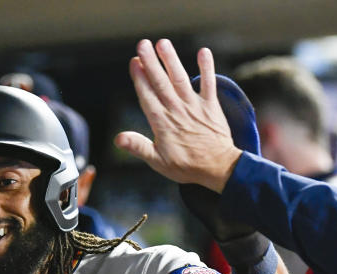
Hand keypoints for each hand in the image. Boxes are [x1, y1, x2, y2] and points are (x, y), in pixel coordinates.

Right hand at [114, 39, 240, 192]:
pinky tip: (203, 52)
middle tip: (142, 45)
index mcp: (162, 123)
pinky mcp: (211, 105)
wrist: (218, 168)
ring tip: (163, 43)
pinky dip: (206, 67)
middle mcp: (176, 110)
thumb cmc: (186, 166)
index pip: (147, 96)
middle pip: (160, 82)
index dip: (140, 78)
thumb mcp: (157, 162)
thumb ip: (138, 147)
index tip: (134, 62)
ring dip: (171, 60)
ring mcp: (194, 106)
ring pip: (180, 79)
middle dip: (151, 63)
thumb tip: (118, 138)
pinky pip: (209, 83)